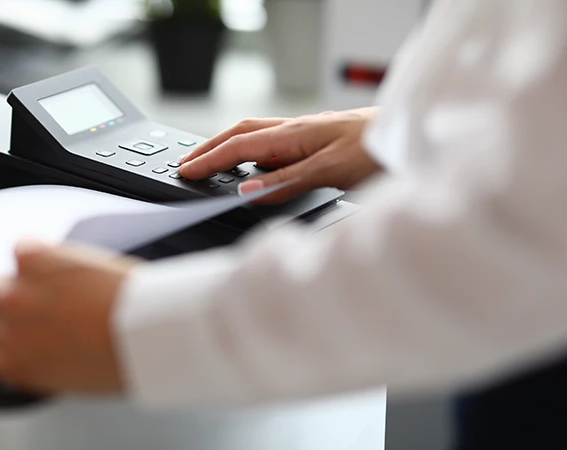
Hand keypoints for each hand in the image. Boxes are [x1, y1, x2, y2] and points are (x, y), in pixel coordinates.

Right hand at [0, 241, 140, 394]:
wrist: (144, 328)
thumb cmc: (119, 360)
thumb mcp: (67, 380)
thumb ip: (35, 364)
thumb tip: (32, 354)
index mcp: (12, 365)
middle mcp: (5, 328)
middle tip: (23, 311)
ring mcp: (15, 291)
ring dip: (13, 283)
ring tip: (46, 286)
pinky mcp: (34, 257)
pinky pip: (23, 249)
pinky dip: (41, 254)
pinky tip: (63, 263)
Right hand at [179, 108, 382, 203]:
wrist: (409, 137)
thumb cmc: (377, 149)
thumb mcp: (329, 171)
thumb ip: (286, 182)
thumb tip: (247, 192)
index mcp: (293, 134)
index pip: (239, 147)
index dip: (209, 161)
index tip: (187, 172)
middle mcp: (295, 130)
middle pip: (240, 134)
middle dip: (210, 148)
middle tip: (187, 163)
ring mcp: (305, 135)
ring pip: (256, 137)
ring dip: (229, 148)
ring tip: (211, 163)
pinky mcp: (316, 142)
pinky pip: (274, 145)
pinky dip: (253, 154)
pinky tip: (256, 168)